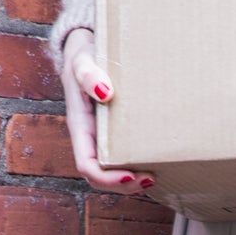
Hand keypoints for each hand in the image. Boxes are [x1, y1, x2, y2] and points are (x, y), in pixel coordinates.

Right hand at [60, 28, 152, 194]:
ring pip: (111, 172)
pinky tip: (155, 166)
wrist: (88, 49)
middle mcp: (89, 137)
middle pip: (100, 176)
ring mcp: (101, 137)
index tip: (129, 175)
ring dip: (132, 182)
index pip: (86, 165)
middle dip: (123, 185)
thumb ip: (88, 74)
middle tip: (151, 180)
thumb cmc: (84, 56)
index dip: (106, 177)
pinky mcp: (114, 133)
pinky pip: (121, 159)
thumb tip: (105, 91)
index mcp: (80, 126)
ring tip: (155, 178)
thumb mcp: (82, 61)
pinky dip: (137, 168)